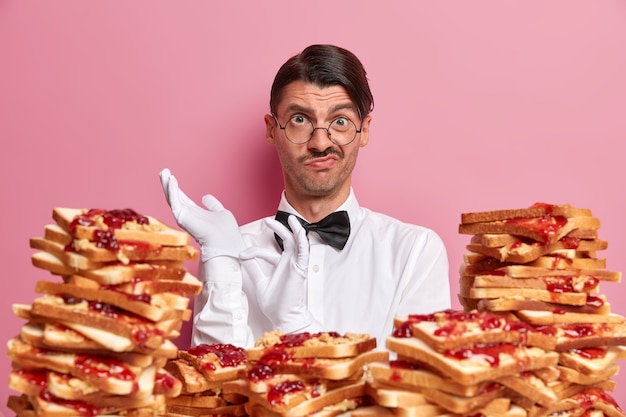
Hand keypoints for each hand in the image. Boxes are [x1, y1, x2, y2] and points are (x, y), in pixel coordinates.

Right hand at [159, 168, 243, 260]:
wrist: (227, 243)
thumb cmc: (227, 233)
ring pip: (172, 199)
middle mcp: (187, 216)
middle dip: (168, 184)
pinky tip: (172, 180)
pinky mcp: (183, 218)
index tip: (172, 177)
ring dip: (167, 185)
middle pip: (174, 197)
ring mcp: (184, 217)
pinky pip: (175, 202)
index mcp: (195, 214)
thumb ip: (213, 205)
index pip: (182, 199)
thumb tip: (205, 197)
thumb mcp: (220, 213)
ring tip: (164, 172)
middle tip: (163, 171)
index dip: (177, 188)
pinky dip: (172, 191)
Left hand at [240, 215, 312, 332]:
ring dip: (293, 229)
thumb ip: (253, 269)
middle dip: (278, 228)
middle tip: (267, 220)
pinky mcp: (301, 269)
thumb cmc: (275, 303)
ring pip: (298, 242)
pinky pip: (304, 252)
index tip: (241, 254)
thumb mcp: (260, 282)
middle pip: (286, 240)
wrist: (283, 317)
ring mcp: (296, 265)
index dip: (254, 251)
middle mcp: (289, 263)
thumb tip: (243, 256)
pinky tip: (299, 231)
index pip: (267, 252)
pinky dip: (302, 240)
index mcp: (280, 266)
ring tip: (290, 218)